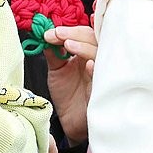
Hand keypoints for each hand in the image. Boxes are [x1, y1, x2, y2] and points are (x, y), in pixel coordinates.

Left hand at [44, 25, 96, 143]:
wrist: (70, 122)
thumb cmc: (68, 96)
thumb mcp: (56, 70)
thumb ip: (53, 53)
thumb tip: (46, 35)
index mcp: (87, 53)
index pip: (85, 34)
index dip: (71, 30)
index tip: (52, 31)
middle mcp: (97, 61)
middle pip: (96, 39)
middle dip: (76, 34)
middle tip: (58, 34)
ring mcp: (102, 74)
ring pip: (101, 55)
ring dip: (84, 47)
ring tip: (68, 45)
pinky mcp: (104, 90)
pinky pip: (105, 78)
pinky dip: (96, 69)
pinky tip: (88, 65)